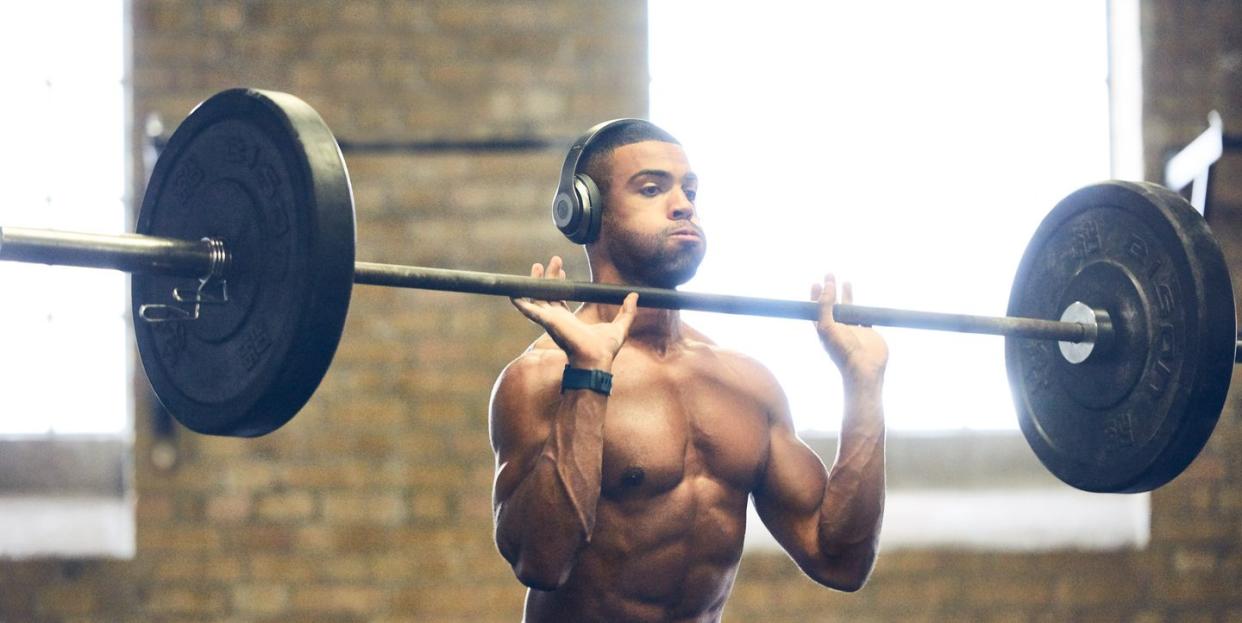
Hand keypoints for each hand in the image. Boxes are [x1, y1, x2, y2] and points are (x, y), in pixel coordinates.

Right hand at [511, 256, 638, 369]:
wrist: (596, 359)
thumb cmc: (605, 349)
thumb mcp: (620, 326)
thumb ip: (627, 312)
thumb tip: (635, 296)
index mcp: (568, 320)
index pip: (559, 299)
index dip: (559, 283)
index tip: (563, 270)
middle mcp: (556, 319)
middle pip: (547, 294)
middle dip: (549, 276)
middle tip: (555, 260)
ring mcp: (549, 320)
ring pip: (536, 297)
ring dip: (534, 282)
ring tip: (536, 265)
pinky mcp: (546, 321)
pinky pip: (528, 310)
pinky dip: (519, 301)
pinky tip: (511, 291)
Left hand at [812, 274, 887, 383]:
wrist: (864, 368)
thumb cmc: (842, 351)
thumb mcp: (827, 327)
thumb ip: (825, 306)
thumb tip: (825, 285)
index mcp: (824, 329)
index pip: (816, 309)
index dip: (815, 296)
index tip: (817, 283)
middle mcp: (837, 328)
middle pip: (832, 305)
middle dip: (830, 290)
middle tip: (829, 274)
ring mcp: (852, 329)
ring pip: (849, 309)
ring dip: (847, 296)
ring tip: (846, 281)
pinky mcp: (867, 331)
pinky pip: (864, 316)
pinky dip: (863, 308)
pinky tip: (863, 301)